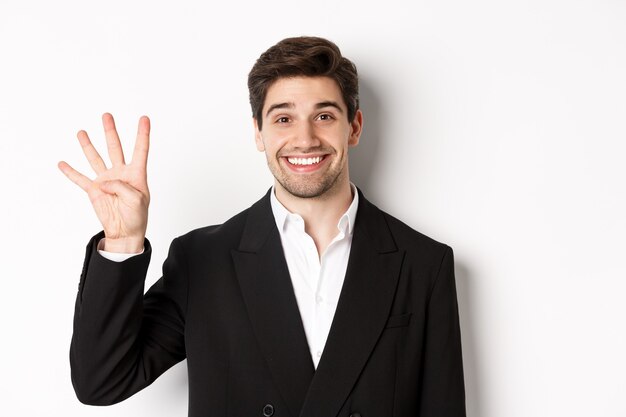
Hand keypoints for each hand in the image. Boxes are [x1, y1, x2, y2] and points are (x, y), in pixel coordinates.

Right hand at [59, 113, 150, 252]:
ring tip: (82, 132)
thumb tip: (103, 182)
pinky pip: (80, 179)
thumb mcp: (137, 200)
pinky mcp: (94, 190)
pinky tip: (62, 163)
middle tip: (107, 115)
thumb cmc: (137, 216)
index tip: (144, 118)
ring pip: (96, 158)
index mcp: (136, 174)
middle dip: (110, 131)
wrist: (125, 232)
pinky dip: (70, 172)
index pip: (140, 150)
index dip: (142, 134)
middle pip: (115, 148)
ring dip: (89, 145)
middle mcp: (120, 173)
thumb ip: (122, 187)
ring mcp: (106, 180)